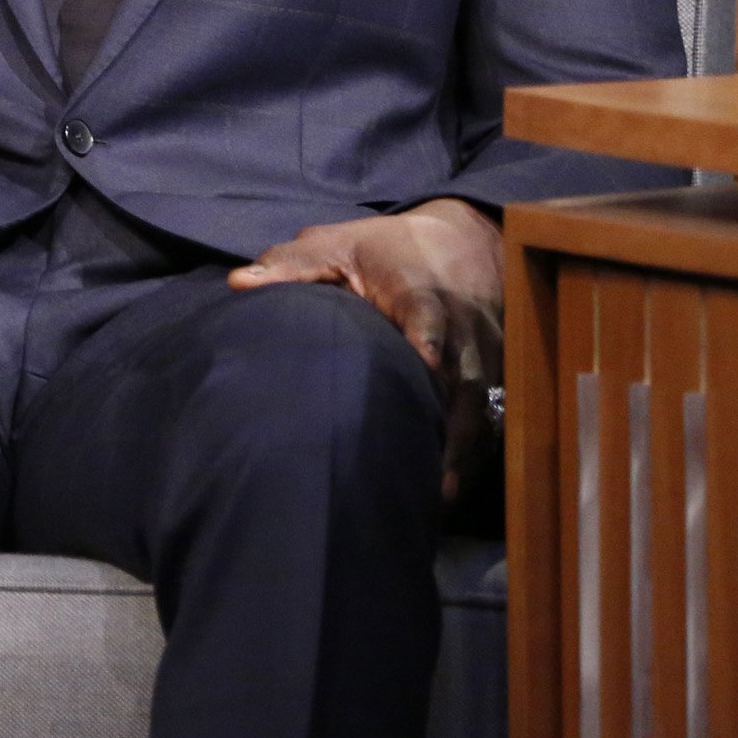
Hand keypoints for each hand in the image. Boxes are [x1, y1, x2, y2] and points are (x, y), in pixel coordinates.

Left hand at [229, 198, 502, 501]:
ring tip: (441, 497)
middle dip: (454, 425)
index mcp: (421, 291)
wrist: (464, 240)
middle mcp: (462, 326)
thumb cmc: (385, 249)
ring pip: (483, 406)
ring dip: (465, 451)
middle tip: (434, 477)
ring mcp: (486, 354)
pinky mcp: (498, 376)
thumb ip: (294, 264)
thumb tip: (240, 284)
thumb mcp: (338, 244)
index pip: (428, 316)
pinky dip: (476, 454)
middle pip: (465, 377)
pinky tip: (452, 490)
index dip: (429, 340)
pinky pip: (493, 419)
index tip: (425, 366)